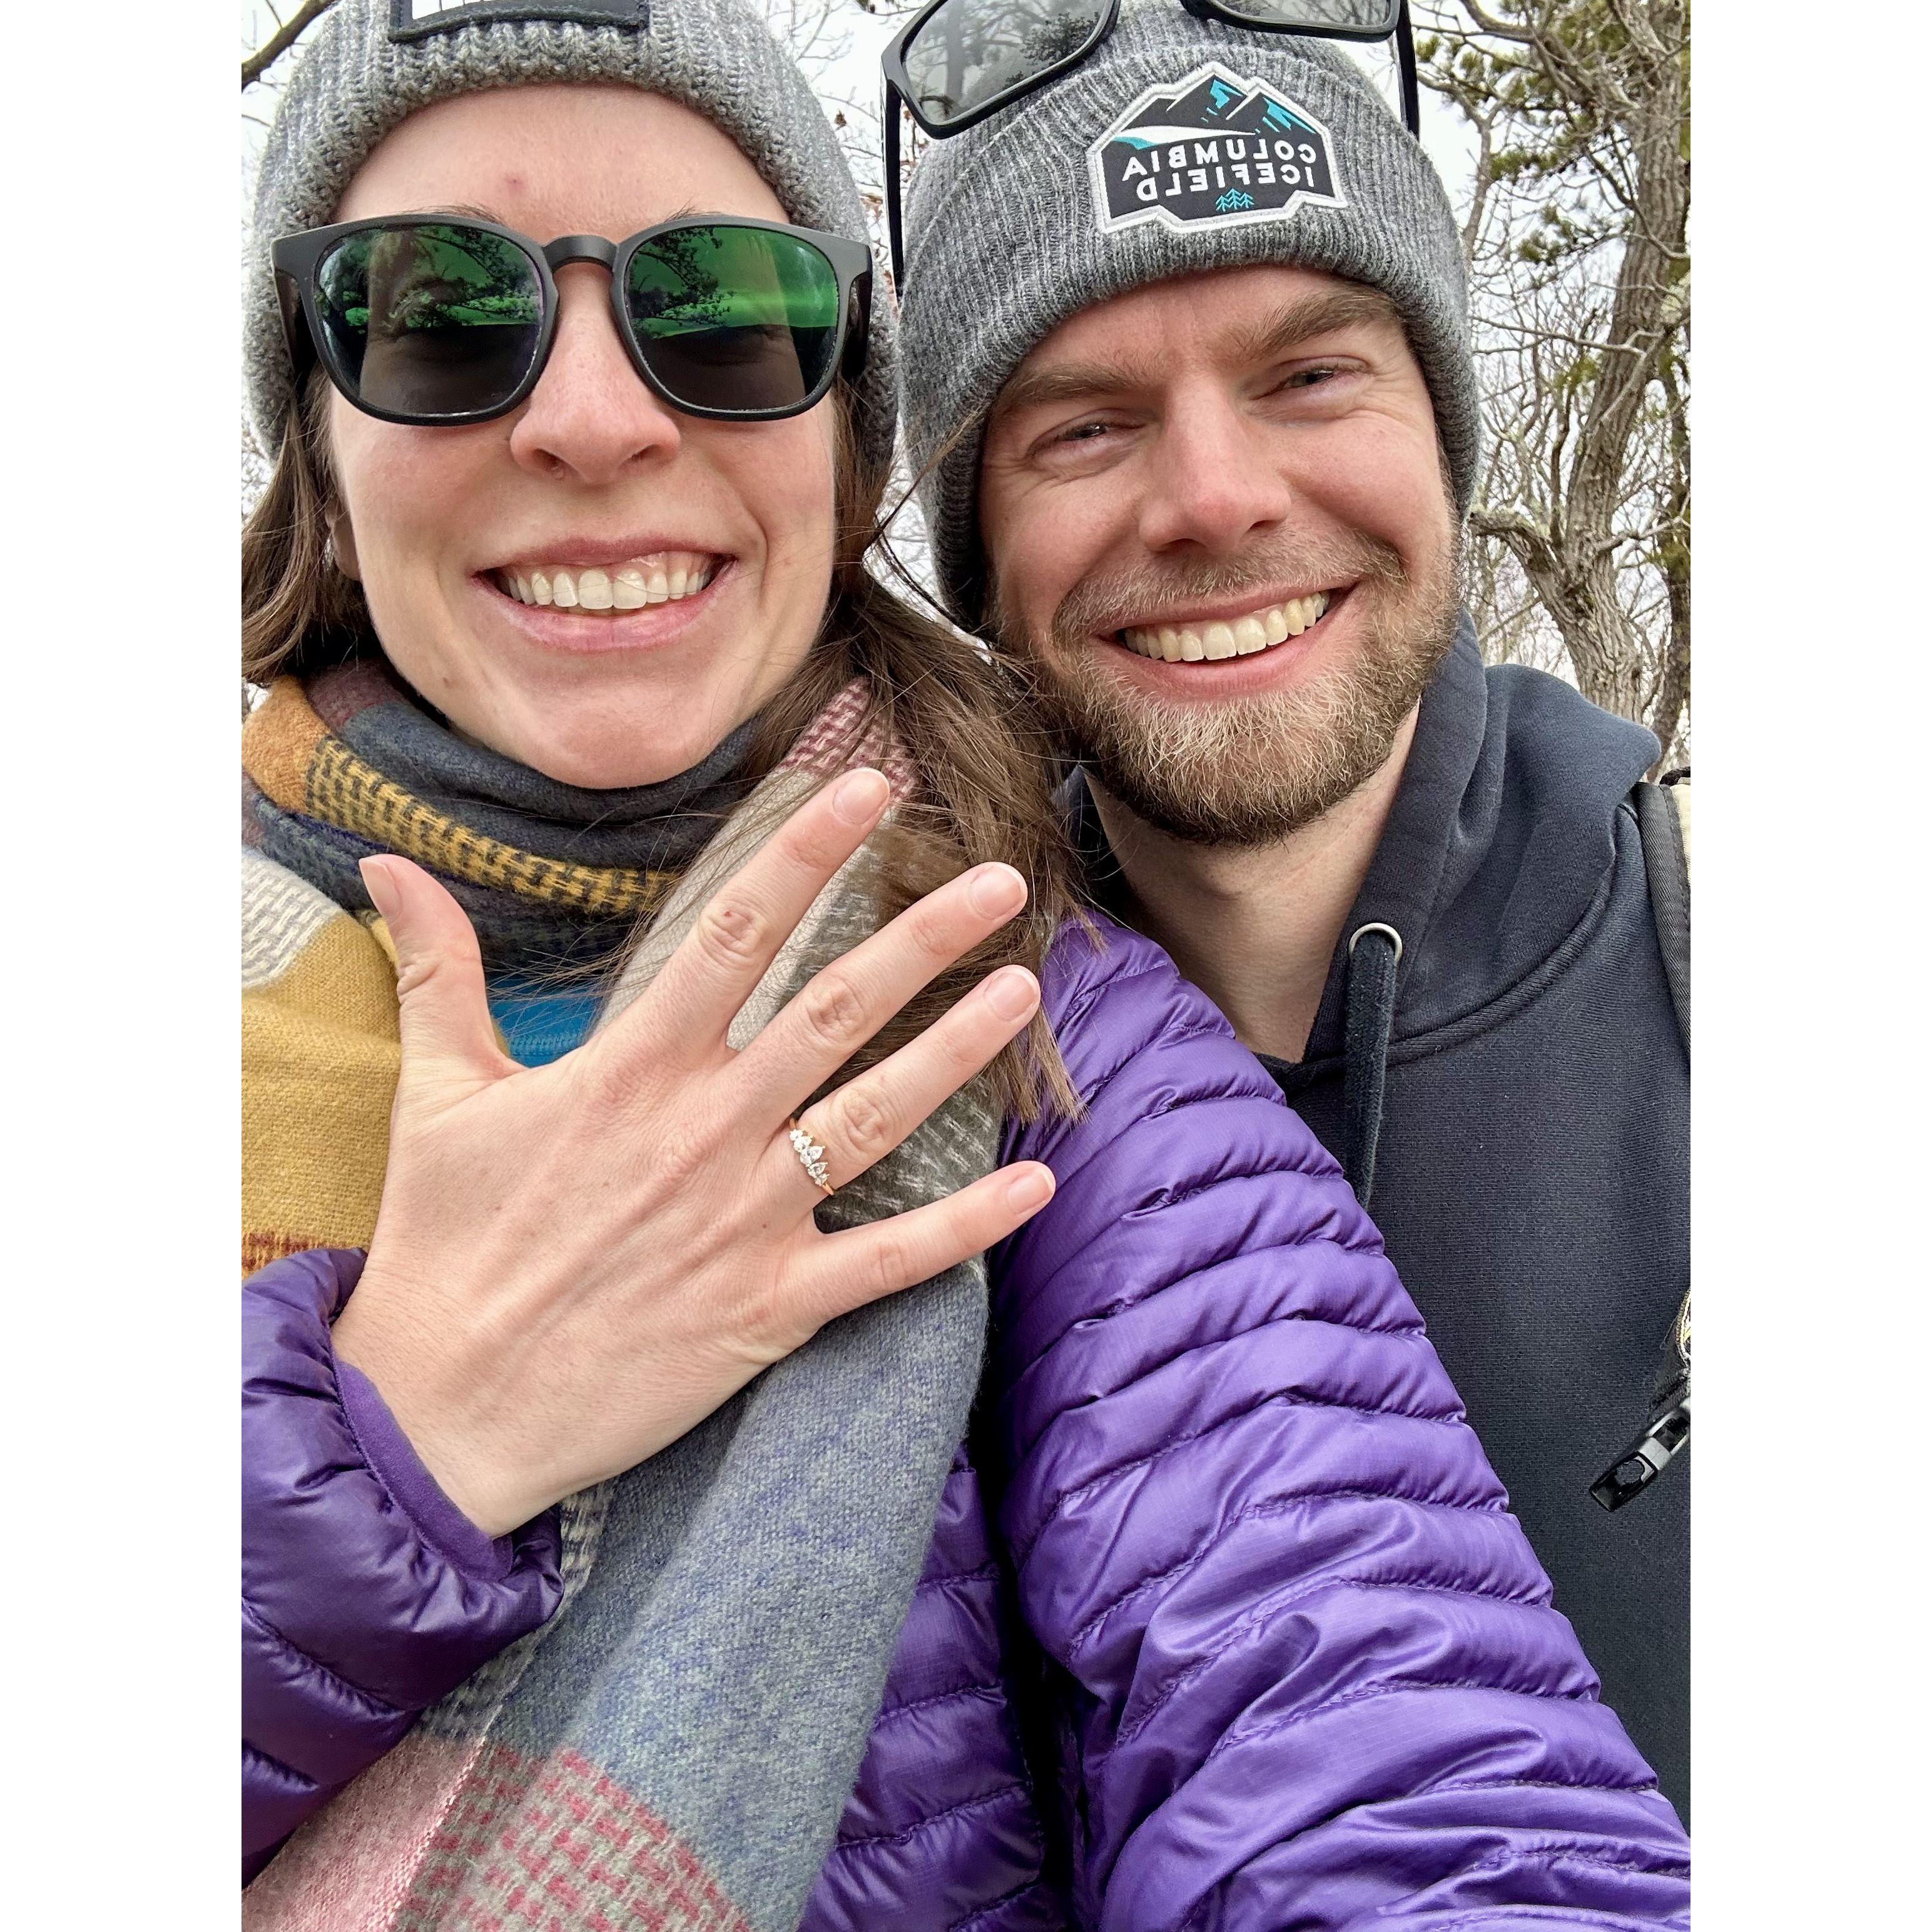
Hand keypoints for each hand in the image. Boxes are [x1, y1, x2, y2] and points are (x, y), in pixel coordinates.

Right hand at [330, 769, 1054, 1536]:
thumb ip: (436, 973)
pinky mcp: (768, 1308)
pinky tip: (1037, 1183)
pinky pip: (888, 1262)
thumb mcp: (433, 1097)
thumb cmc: (442, 1247)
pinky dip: (966, 1227)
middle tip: (1001, 878)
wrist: (441, 1411)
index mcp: (630, 1069)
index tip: (870, 788)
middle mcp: (702, 1130)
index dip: (806, 851)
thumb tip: (387, 868)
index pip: (735, 932)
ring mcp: (743, 1221)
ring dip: (958, 1054)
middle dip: (921, 939)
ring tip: (1028, 991)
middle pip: (831, 1011)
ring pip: (873, 1118)